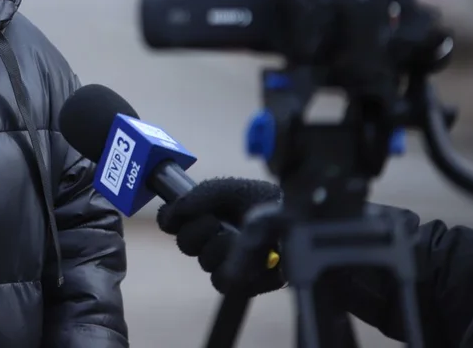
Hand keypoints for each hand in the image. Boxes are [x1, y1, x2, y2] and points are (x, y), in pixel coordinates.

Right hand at [156, 177, 284, 295]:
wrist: (302, 219)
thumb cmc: (269, 202)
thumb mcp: (234, 189)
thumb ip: (203, 194)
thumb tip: (176, 209)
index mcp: (205, 216)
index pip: (172, 221)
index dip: (170, 218)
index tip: (177, 214)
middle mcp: (212, 240)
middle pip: (184, 243)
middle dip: (197, 229)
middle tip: (215, 221)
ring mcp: (227, 263)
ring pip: (204, 261)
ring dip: (219, 246)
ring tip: (240, 237)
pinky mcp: (243, 283)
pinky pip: (222, 281)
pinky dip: (232, 268)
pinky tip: (249, 255)